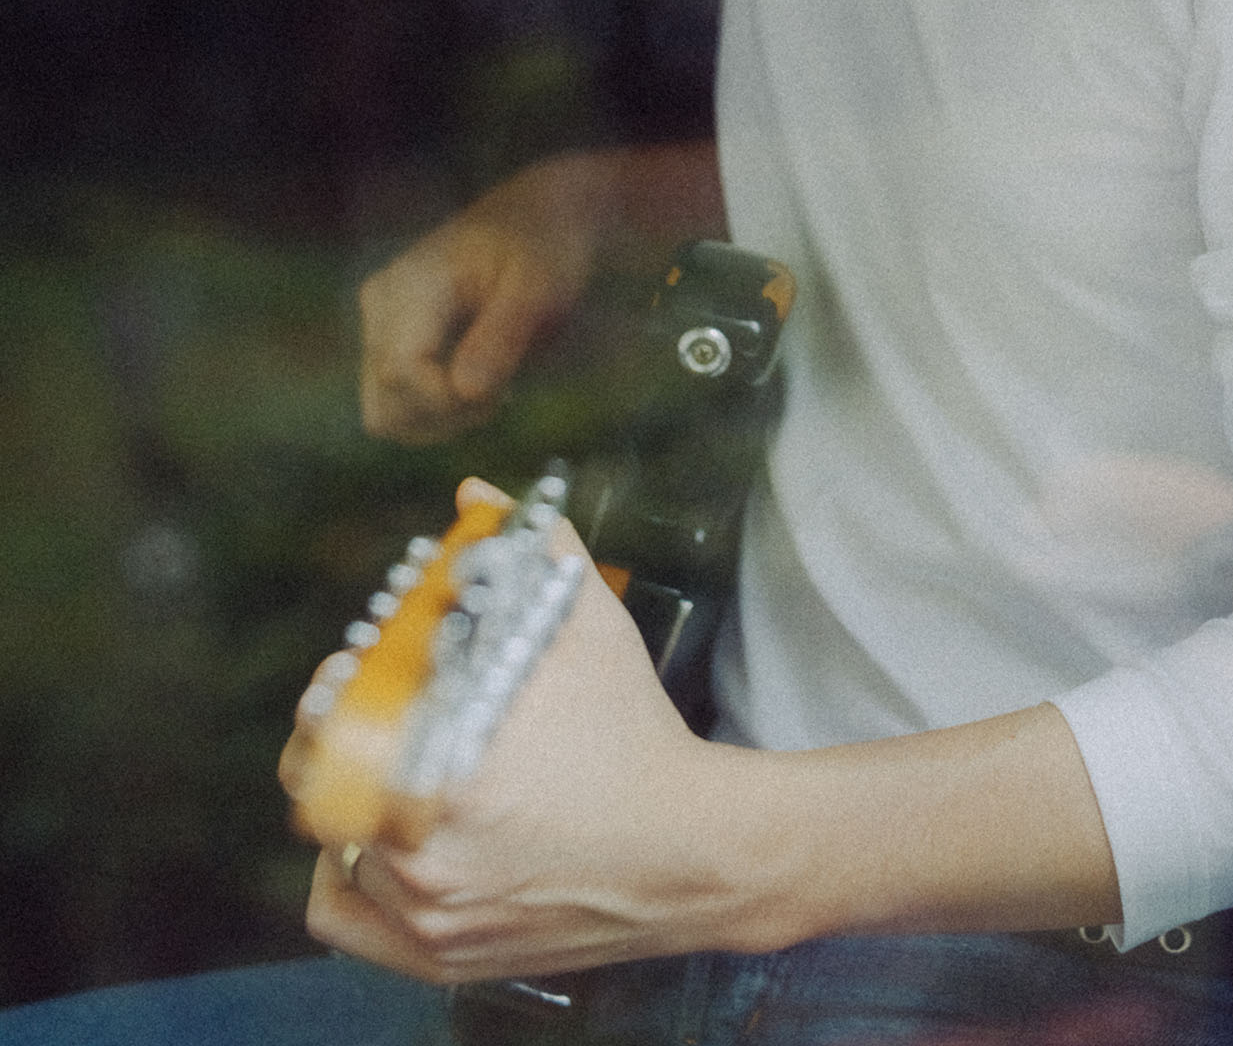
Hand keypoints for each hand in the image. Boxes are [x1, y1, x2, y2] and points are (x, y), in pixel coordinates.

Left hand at [288, 481, 744, 984]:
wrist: (691, 851)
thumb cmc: (635, 736)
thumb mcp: (590, 629)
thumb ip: (530, 552)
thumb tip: (477, 494)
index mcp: (452, 769)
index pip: (335, 728)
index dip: (333, 691)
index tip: (350, 668)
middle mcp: (428, 854)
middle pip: (322, 788)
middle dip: (331, 741)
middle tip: (357, 711)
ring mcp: (431, 914)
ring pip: (336, 847)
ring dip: (349, 801)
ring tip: (384, 765)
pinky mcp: (440, 957)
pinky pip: (344, 918)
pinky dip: (344, 877)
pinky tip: (371, 841)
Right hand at [359, 147, 727, 445]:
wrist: (540, 216)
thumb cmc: (545, 246)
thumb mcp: (540, 284)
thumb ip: (504, 335)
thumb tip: (465, 392)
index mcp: (409, 284)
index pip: (402, 374)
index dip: (449, 403)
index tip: (505, 395)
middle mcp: (380, 304)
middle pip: (387, 407)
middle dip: (447, 418)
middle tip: (504, 392)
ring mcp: (378, 324)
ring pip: (384, 416)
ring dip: (441, 421)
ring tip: (495, 388)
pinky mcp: (389, 343)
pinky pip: (397, 406)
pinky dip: (437, 413)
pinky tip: (479, 382)